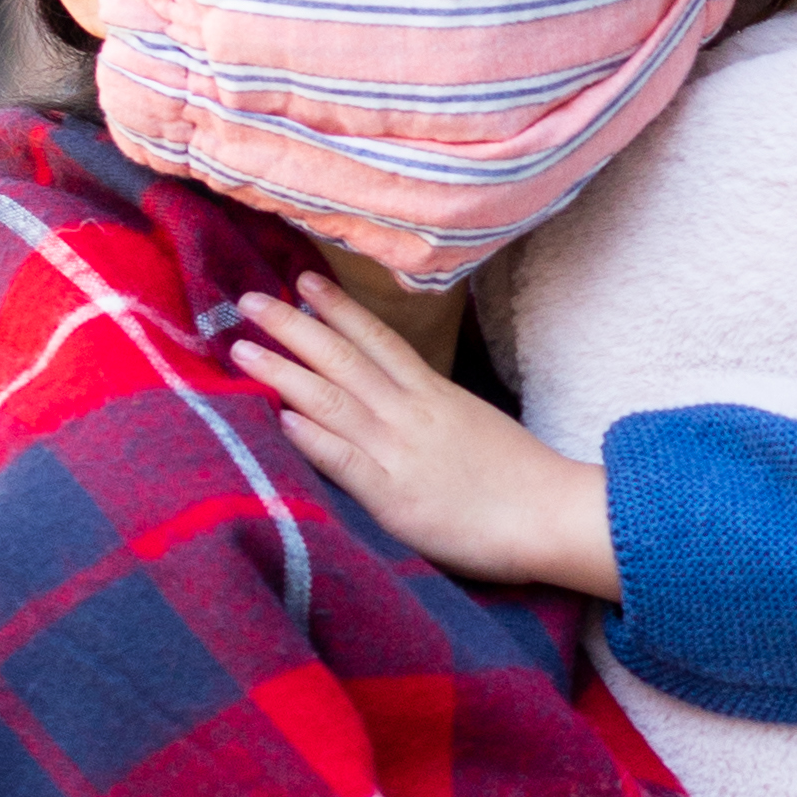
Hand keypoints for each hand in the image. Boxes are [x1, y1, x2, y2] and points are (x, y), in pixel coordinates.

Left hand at [230, 273, 617, 595]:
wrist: (553, 515)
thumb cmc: (522, 478)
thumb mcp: (475, 426)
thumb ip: (435, 411)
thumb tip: (403, 399)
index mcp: (434, 395)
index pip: (378, 340)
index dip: (338, 309)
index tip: (303, 281)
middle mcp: (411, 413)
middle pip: (343, 359)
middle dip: (293, 326)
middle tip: (248, 300)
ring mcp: (400, 452)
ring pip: (333, 400)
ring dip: (284, 370)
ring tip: (242, 348)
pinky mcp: (395, 498)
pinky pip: (346, 460)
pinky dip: (313, 436)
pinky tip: (282, 416)